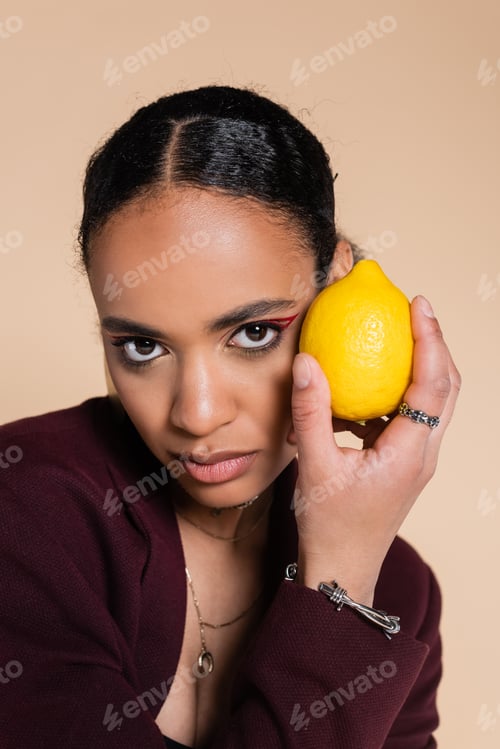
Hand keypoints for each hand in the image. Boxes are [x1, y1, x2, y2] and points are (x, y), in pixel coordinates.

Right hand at [290, 295, 460, 604]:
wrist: (342, 569)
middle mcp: (423, 454)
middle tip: (415, 310)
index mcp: (410, 453)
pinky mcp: (403, 463)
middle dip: (436, 345)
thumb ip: (310, 411)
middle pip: (447, 388)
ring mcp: (416, 459)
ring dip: (421, 366)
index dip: (430, 340)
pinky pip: (409, 417)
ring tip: (396, 336)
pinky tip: (365, 384)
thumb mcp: (312, 464)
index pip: (433, 385)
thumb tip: (308, 361)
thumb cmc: (329, 525)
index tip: (419, 304)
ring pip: (433, 402)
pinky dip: (396, 392)